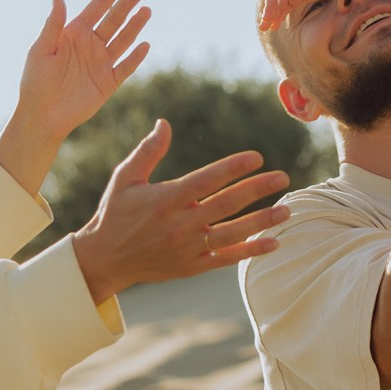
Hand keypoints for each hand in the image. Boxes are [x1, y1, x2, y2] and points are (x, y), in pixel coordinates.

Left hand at [0, 0, 151, 192]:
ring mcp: (101, 62)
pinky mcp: (108, 82)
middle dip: (127, 4)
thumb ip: (53, 25)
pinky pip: (126, 66)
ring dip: (135, 25)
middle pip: (115, 19)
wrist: (41, 115)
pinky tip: (144, 45)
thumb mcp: (41, 50)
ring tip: (146, 11)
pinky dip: (136, 56)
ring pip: (124, 39)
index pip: (100, 4)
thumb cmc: (35, 82)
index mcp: (75, 32)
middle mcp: (91, 44)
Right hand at [69, 121, 291, 303]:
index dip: (232, 168)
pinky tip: (273, 242)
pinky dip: (250, 251)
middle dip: (256, 190)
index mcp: (165, 198)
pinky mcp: (191, 266)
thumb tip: (164, 123)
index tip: (256, 157)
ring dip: (261, 221)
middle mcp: (179, 223)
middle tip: (282, 177)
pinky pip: (225, 259)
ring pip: (231, 233)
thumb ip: (148, 151)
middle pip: (225, 204)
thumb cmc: (115, 213)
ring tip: (286, 210)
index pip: (206, 179)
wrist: (103, 259)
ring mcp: (187, 247)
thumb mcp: (125, 178)